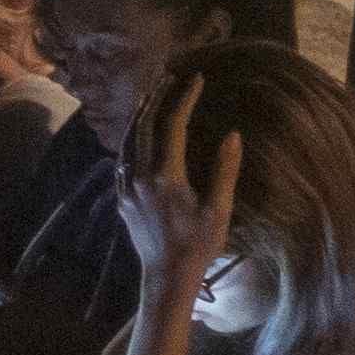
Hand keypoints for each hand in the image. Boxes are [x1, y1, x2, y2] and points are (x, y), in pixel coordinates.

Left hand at [116, 73, 248, 279]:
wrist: (166, 278)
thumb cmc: (198, 247)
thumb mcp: (219, 211)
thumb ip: (224, 171)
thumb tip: (233, 135)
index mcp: (167, 176)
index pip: (174, 125)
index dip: (184, 98)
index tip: (196, 79)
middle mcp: (141, 176)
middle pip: (144, 124)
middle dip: (157, 96)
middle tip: (169, 76)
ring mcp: (127, 186)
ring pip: (128, 138)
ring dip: (141, 113)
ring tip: (153, 95)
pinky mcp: (121, 197)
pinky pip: (122, 157)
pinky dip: (131, 136)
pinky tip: (139, 131)